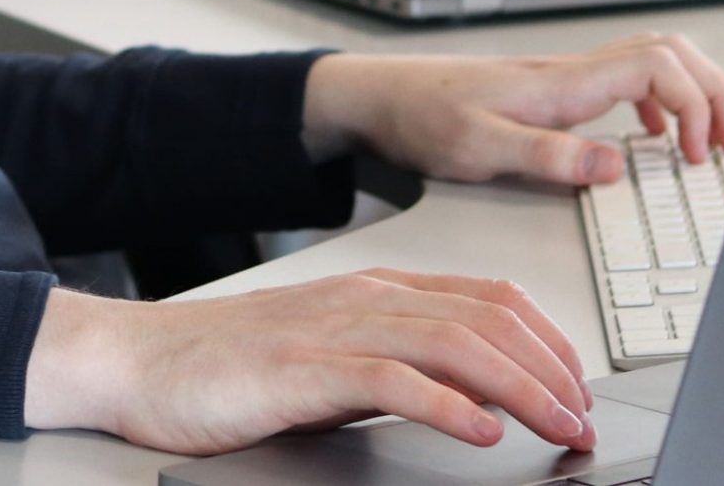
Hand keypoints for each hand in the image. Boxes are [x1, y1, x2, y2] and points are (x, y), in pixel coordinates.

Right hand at [23, 271, 594, 454]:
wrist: (137, 360)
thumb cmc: (227, 367)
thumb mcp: (330, 361)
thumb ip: (396, 368)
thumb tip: (475, 402)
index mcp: (375, 292)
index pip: (489, 299)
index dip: (549, 343)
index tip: (580, 389)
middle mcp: (363, 299)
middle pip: (486, 318)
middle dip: (552, 369)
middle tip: (586, 418)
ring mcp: (332, 328)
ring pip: (454, 343)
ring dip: (520, 388)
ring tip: (558, 427)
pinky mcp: (301, 367)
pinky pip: (391, 379)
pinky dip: (447, 404)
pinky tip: (481, 431)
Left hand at [302, 35, 723, 184]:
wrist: (377, 98)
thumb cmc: (420, 120)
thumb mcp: (479, 150)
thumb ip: (548, 156)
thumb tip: (617, 163)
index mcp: (561, 83)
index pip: (657, 65)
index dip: (697, 102)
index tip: (705, 155)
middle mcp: (568, 73)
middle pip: (669, 52)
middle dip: (714, 92)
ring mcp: (561, 79)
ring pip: (651, 62)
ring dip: (691, 95)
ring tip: (708, 144)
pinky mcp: (550, 92)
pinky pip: (624, 82)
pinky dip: (657, 104)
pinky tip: (648, 140)